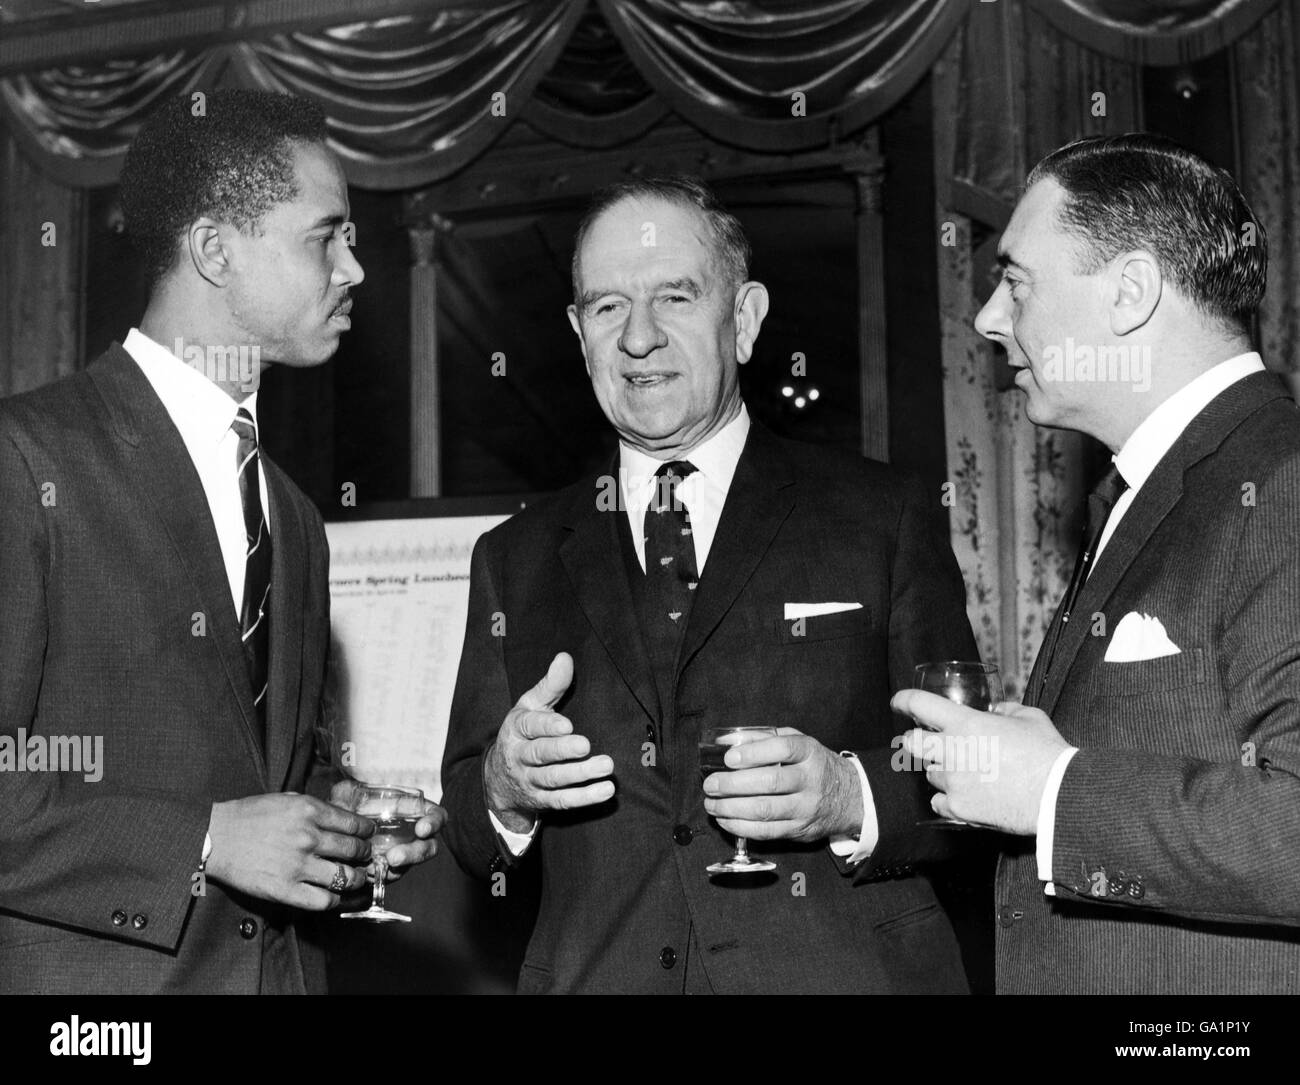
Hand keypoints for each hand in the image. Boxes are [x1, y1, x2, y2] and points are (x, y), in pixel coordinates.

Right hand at [206, 792, 372, 908]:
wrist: (215, 837)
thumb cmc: (250, 816)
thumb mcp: (287, 799)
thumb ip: (316, 808)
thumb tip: (343, 817)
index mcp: (309, 811)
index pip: (355, 824)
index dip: (367, 832)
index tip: (368, 836)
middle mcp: (308, 837)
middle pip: (354, 850)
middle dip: (365, 855)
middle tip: (365, 857)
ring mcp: (297, 865)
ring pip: (345, 877)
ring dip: (356, 879)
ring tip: (356, 878)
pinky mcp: (284, 889)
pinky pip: (323, 900)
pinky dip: (335, 900)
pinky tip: (335, 895)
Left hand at [326, 781, 446, 883]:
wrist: (335, 835)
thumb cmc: (346, 810)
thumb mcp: (345, 796)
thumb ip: (346, 791)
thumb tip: (342, 790)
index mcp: (412, 811)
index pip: (436, 815)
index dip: (434, 822)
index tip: (422, 829)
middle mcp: (412, 834)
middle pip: (429, 846)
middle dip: (415, 853)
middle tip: (393, 857)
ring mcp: (402, 853)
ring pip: (412, 864)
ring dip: (398, 867)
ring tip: (378, 865)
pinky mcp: (390, 870)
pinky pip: (393, 876)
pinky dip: (382, 875)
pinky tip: (366, 871)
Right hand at [483, 652, 614, 832]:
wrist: (499, 779)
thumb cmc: (523, 733)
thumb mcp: (530, 707)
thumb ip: (549, 685)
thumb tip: (565, 658)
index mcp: (516, 729)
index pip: (529, 727)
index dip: (547, 726)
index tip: (567, 725)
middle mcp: (519, 756)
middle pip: (540, 754)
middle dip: (562, 751)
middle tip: (586, 745)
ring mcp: (529, 781)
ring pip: (553, 780)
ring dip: (580, 775)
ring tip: (606, 766)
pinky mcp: (541, 800)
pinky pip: (562, 801)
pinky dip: (584, 797)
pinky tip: (605, 790)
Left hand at [702, 729, 862, 843]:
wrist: (850, 797)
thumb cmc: (813, 765)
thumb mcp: (798, 742)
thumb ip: (763, 738)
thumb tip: (725, 742)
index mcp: (809, 753)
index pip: (783, 749)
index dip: (753, 753)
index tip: (728, 758)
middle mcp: (811, 780)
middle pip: (770, 783)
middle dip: (733, 785)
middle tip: (710, 784)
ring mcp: (806, 807)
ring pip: (765, 810)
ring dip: (731, 808)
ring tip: (711, 803)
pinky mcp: (799, 830)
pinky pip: (766, 832)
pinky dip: (740, 827)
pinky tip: (724, 819)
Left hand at [890, 691, 1068, 834]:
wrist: (1058, 795)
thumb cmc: (1047, 753)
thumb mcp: (1029, 718)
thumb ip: (1007, 711)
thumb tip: (997, 711)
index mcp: (966, 723)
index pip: (920, 704)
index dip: (904, 700)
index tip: (899, 702)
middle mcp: (952, 751)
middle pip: (911, 743)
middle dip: (916, 740)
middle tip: (929, 742)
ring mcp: (953, 782)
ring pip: (930, 774)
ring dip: (942, 771)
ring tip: (968, 774)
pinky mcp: (958, 808)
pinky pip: (938, 802)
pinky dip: (947, 799)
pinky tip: (965, 795)